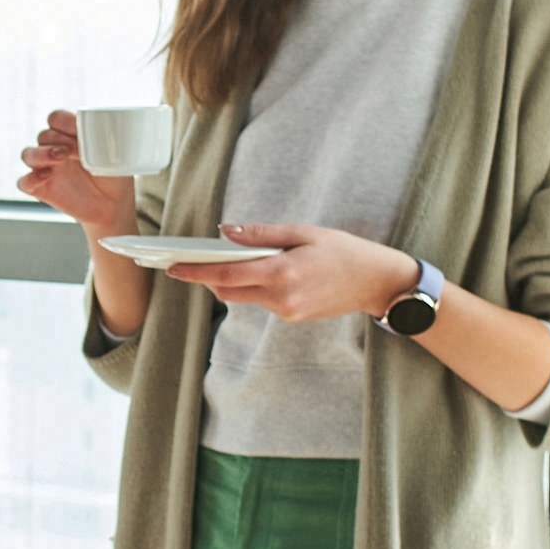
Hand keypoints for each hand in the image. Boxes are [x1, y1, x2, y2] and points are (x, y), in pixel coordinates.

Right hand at [17, 110, 138, 242]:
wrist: (113, 206)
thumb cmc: (114, 176)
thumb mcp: (115, 154)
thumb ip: (105, 139)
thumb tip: (106, 127)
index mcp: (69, 135)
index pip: (56, 118)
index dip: (64, 121)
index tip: (79, 131)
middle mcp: (54, 149)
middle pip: (43, 135)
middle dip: (59, 139)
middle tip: (78, 151)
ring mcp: (45, 169)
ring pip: (28, 153)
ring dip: (41, 153)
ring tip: (60, 157)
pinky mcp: (41, 189)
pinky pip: (23, 182)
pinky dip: (30, 178)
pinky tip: (47, 176)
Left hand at [165, 222, 412, 320]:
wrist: (376, 283)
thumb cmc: (344, 251)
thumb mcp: (304, 232)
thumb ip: (263, 233)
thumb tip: (226, 231)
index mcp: (283, 273)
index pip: (227, 275)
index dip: (196, 272)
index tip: (172, 267)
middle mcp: (281, 298)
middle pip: (229, 290)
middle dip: (207, 276)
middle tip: (187, 261)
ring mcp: (286, 312)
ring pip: (244, 297)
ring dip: (231, 281)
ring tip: (221, 260)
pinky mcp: (292, 316)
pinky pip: (261, 301)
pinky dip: (253, 286)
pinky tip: (256, 270)